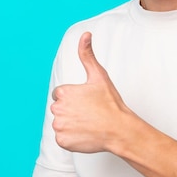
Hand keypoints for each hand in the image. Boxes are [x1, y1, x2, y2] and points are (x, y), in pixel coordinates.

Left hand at [50, 32, 128, 152]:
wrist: (119, 129)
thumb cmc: (110, 103)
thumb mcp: (99, 76)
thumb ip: (87, 54)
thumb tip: (85, 35)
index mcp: (63, 92)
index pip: (61, 94)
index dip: (75, 98)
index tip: (87, 102)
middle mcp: (57, 108)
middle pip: (60, 109)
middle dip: (72, 110)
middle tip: (89, 113)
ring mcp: (59, 126)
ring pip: (61, 123)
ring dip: (71, 124)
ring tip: (88, 123)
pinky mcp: (62, 141)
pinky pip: (63, 138)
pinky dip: (72, 138)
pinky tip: (85, 133)